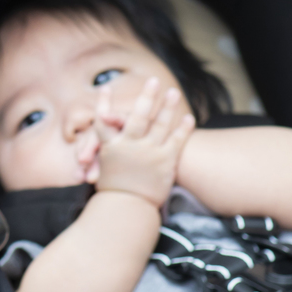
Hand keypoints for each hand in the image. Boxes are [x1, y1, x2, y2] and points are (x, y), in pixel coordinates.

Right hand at [91, 78, 194, 207]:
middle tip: (154, 81)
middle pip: (137, 116)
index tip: (106, 88)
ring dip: (167, 106)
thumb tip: (103, 135)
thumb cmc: (114, 189)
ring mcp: (148, 153)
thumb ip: (105, 149)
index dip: (104, 104)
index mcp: (111, 148)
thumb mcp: (103, 167)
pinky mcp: (165, 162)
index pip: (103, 120)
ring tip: (173, 92)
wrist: (129, 210)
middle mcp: (129, 147)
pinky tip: (188, 117)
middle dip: (146, 97)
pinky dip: (183, 128)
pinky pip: (176, 140)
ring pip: (160, 124)